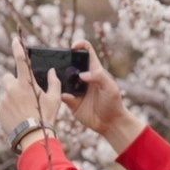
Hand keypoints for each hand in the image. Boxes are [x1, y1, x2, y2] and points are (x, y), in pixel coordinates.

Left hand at [0, 38, 63, 143]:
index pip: (21, 60)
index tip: (15, 39)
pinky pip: (3, 103)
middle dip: (14, 82)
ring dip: (12, 96)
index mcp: (26, 83)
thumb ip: (54, 83)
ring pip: (6, 91)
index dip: (17, 47)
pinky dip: (8, 107)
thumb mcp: (54, 99)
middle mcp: (12, 88)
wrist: (32, 137)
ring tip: (22, 109)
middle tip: (23, 93)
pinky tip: (18, 116)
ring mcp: (4, 98)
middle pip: (8, 76)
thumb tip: (52, 71)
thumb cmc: (45, 117)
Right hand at [65, 38, 144, 152]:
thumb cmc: (114, 103)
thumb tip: (82, 75)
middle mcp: (83, 78)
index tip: (73, 47)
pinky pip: (61, 95)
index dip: (80, 45)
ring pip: (63, 79)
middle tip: (57, 61)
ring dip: (58, 77)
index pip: (86, 52)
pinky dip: (59, 94)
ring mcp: (76, 89)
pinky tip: (63, 95)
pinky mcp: (71, 101)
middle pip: (70, 63)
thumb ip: (99, 77)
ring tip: (55, 77)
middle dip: (63, 60)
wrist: (110, 124)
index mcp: (94, 70)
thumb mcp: (111, 88)